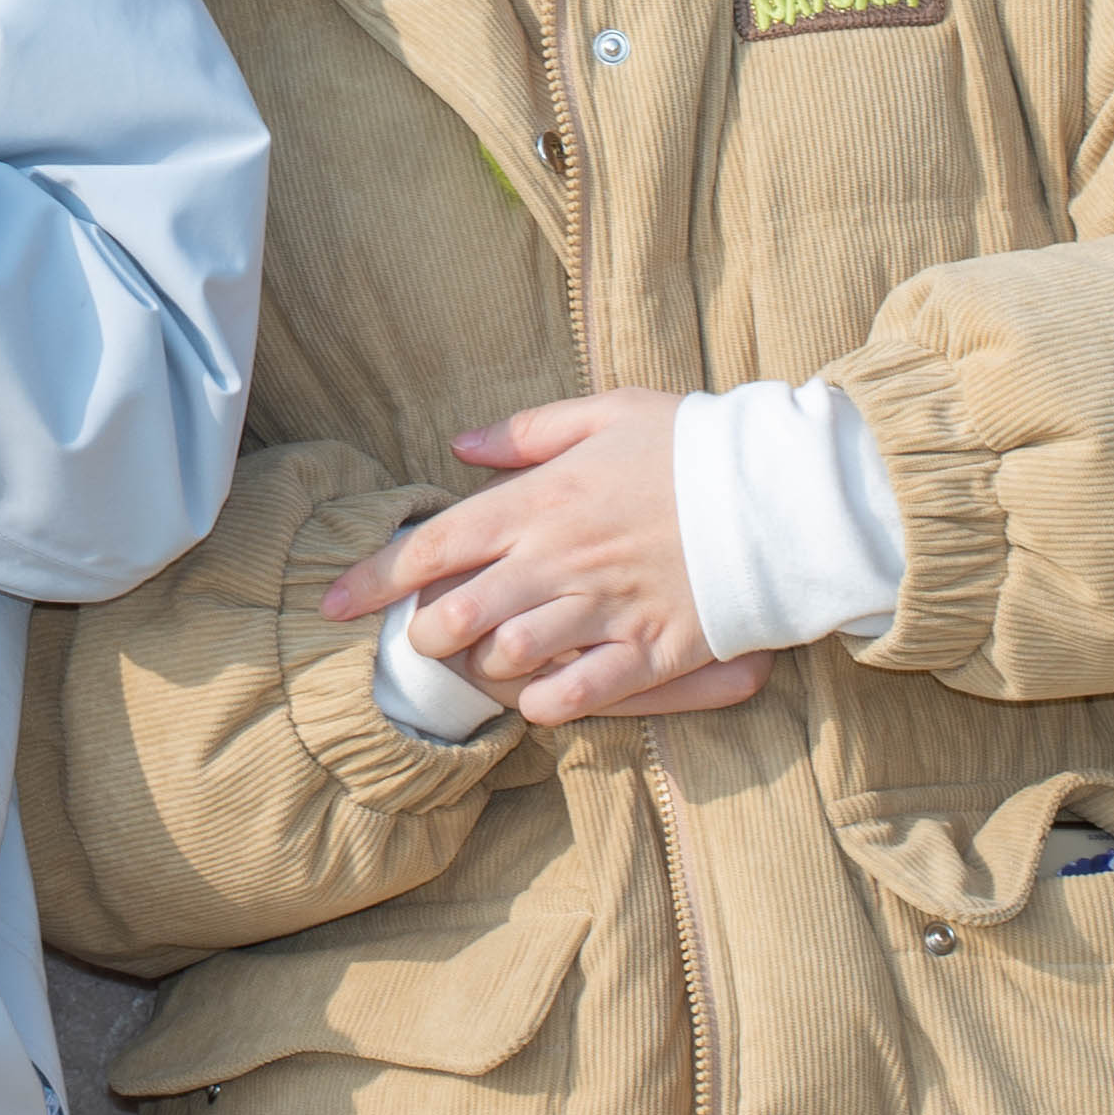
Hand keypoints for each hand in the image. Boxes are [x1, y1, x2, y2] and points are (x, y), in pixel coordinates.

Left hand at [339, 391, 752, 724]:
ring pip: (509, 656)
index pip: (434, 545)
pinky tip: (537, 697)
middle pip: (457, 614)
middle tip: (424, 639)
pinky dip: (546, 702)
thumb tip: (460, 447)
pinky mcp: (651, 650)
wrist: (781, 491)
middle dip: (425, 634)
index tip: (332, 603)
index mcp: (542, 501)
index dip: (375, 578)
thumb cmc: (692, 445)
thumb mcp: (606, 412)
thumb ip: (527, 432)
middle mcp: (560, 559)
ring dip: (484, 666)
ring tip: (484, 663)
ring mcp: (605, 608)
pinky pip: (580, 692)